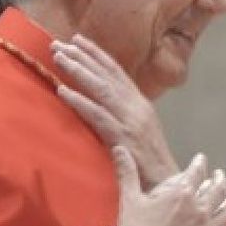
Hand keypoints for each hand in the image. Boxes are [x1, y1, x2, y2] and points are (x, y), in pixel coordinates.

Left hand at [53, 35, 178, 189]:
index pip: (117, 71)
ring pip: (101, 89)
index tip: (78, 39)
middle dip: (82, 56)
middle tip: (59, 43)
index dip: (97, 54)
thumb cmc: (149, 164)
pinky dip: (79, 101)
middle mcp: (137, 106)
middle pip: (107, 75)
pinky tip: (62, 91)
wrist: (167, 185)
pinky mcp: (123, 137)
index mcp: (141, 104)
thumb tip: (102, 103)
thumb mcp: (138, 132)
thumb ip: (123, 114)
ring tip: (58, 58)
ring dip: (78, 71)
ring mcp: (131, 120)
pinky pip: (97, 115)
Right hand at [113, 148, 225, 225]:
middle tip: (222, 176)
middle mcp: (199, 209)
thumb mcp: (128, 200)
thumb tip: (119, 148)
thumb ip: (127, 172)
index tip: (202, 161)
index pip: (195, 173)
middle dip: (221, 180)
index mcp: (180, 194)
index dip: (200, 165)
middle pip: (217, 190)